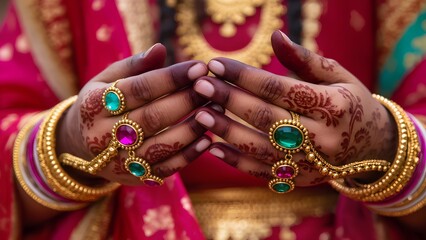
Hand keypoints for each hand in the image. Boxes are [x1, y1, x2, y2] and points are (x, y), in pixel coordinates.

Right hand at [56, 44, 213, 184]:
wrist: (80, 146)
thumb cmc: (102, 104)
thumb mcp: (106, 80)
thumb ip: (133, 65)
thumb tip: (160, 48)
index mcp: (93, 104)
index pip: (138, 89)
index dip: (171, 78)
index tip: (199, 67)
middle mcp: (101, 135)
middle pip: (151, 117)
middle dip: (186, 100)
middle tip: (212, 87)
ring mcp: (117, 160)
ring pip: (161, 146)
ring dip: (193, 128)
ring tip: (216, 110)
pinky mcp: (133, 177)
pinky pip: (165, 168)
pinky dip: (189, 155)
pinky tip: (208, 139)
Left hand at [193, 31, 397, 185]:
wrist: (372, 148)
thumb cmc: (351, 103)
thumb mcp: (338, 77)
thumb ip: (305, 59)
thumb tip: (275, 36)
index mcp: (332, 105)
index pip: (278, 88)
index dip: (244, 75)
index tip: (216, 63)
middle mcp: (321, 138)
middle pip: (265, 116)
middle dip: (228, 99)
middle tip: (199, 84)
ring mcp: (309, 164)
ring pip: (258, 147)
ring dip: (225, 130)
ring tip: (199, 114)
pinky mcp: (298, 180)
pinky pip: (261, 173)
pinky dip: (235, 161)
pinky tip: (212, 147)